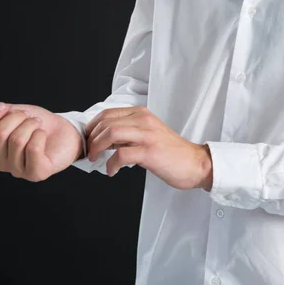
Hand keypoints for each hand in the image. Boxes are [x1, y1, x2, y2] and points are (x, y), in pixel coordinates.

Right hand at [0, 102, 82, 181]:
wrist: (65, 131)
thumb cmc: (37, 123)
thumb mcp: (12, 112)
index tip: (4, 106)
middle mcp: (1, 162)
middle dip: (16, 117)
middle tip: (28, 116)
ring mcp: (18, 170)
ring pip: (17, 140)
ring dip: (30, 124)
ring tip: (37, 123)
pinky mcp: (37, 173)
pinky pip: (33, 150)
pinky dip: (39, 134)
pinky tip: (42, 133)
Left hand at [85, 106, 212, 189]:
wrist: (195, 163)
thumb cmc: (170, 152)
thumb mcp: (148, 133)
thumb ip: (128, 133)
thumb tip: (104, 140)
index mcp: (141, 114)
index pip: (107, 113)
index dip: (93, 126)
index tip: (88, 139)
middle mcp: (143, 120)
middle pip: (106, 123)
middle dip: (92, 138)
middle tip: (89, 152)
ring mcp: (147, 135)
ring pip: (111, 134)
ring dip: (97, 148)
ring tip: (96, 159)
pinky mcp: (150, 151)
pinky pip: (121, 155)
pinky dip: (111, 164)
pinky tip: (111, 171)